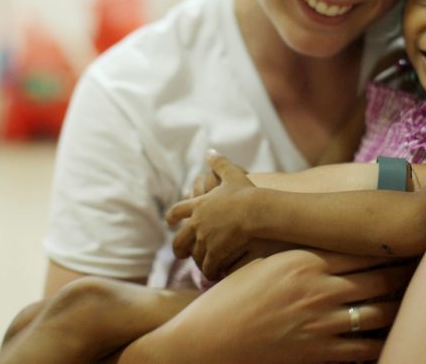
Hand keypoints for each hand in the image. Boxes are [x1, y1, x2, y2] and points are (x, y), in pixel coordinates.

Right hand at [122, 249, 411, 363]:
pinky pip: (367, 348)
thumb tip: (321, 237)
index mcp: (304, 259)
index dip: (390, 241)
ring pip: (381, 310)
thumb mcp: (262, 264)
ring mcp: (321, 322)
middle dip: (408, 268)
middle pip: (380, 275)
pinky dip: (387, 341)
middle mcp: (318, 288)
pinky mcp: (320, 354)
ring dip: (405, 303)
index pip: (360, 246)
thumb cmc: (232, 300)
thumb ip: (296, 250)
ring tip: (424, 295)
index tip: (411, 234)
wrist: (206, 343)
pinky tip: (402, 335)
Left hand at [167, 151, 257, 279]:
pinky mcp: (215, 252)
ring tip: (203, 267)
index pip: (177, 211)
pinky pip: (208, 266)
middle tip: (181, 254)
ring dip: (198, 262)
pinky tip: (216, 273)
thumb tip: (209, 151)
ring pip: (195, 256)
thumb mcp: (232, 174)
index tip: (170, 222)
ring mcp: (205, 239)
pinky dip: (211, 271)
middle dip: (178, 249)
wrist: (256, 210)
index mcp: (199, 205)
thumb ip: (219, 163)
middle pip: (179, 240)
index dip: (172, 217)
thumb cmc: (246, 192)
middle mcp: (197, 223)